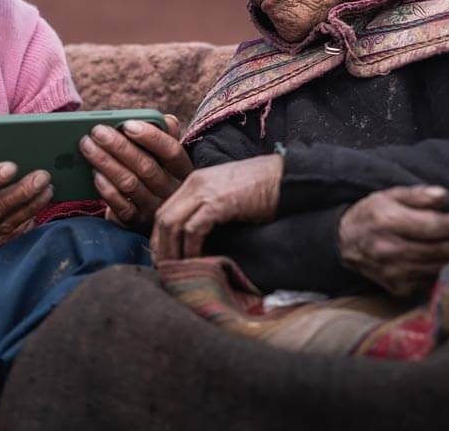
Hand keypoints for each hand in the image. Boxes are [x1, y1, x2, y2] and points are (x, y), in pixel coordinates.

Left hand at [81, 114, 192, 226]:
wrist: (155, 216)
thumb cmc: (157, 175)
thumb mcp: (166, 158)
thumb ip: (166, 136)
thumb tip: (166, 120)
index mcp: (182, 170)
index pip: (172, 151)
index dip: (151, 137)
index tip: (127, 124)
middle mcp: (171, 191)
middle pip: (146, 167)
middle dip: (119, 146)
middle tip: (97, 131)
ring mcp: (154, 208)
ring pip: (129, 184)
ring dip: (106, 163)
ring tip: (88, 147)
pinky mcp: (136, 222)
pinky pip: (120, 206)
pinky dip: (106, 189)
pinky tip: (95, 174)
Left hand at [150, 154, 282, 262]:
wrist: (288, 177)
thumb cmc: (264, 190)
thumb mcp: (228, 197)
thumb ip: (209, 213)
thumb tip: (197, 243)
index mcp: (195, 182)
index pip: (164, 212)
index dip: (160, 238)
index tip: (164, 260)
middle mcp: (195, 184)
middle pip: (162, 219)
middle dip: (161, 248)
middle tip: (166, 271)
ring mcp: (205, 191)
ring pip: (172, 224)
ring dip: (172, 251)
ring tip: (177, 271)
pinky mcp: (218, 202)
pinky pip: (193, 229)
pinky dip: (190, 248)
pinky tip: (196, 262)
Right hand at [338, 185, 448, 296]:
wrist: (344, 243)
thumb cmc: (371, 214)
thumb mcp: (389, 195)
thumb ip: (418, 195)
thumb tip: (444, 196)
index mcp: (387, 223)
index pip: (432, 226)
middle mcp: (390, 250)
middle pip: (441, 249)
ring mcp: (394, 273)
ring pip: (439, 266)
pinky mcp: (398, 288)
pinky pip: (431, 279)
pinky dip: (441, 266)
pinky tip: (441, 254)